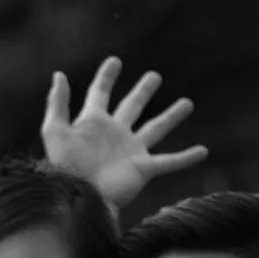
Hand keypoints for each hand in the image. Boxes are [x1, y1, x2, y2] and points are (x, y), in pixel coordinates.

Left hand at [40, 56, 207, 208]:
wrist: (79, 197)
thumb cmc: (65, 166)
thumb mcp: (54, 130)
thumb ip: (57, 103)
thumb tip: (59, 74)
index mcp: (94, 122)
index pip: (101, 93)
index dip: (106, 77)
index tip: (115, 61)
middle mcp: (115, 134)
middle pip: (132, 106)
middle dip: (143, 91)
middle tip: (154, 76)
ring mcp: (131, 151)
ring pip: (156, 128)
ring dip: (172, 116)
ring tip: (187, 103)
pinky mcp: (143, 169)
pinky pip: (169, 161)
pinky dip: (187, 158)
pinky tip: (203, 151)